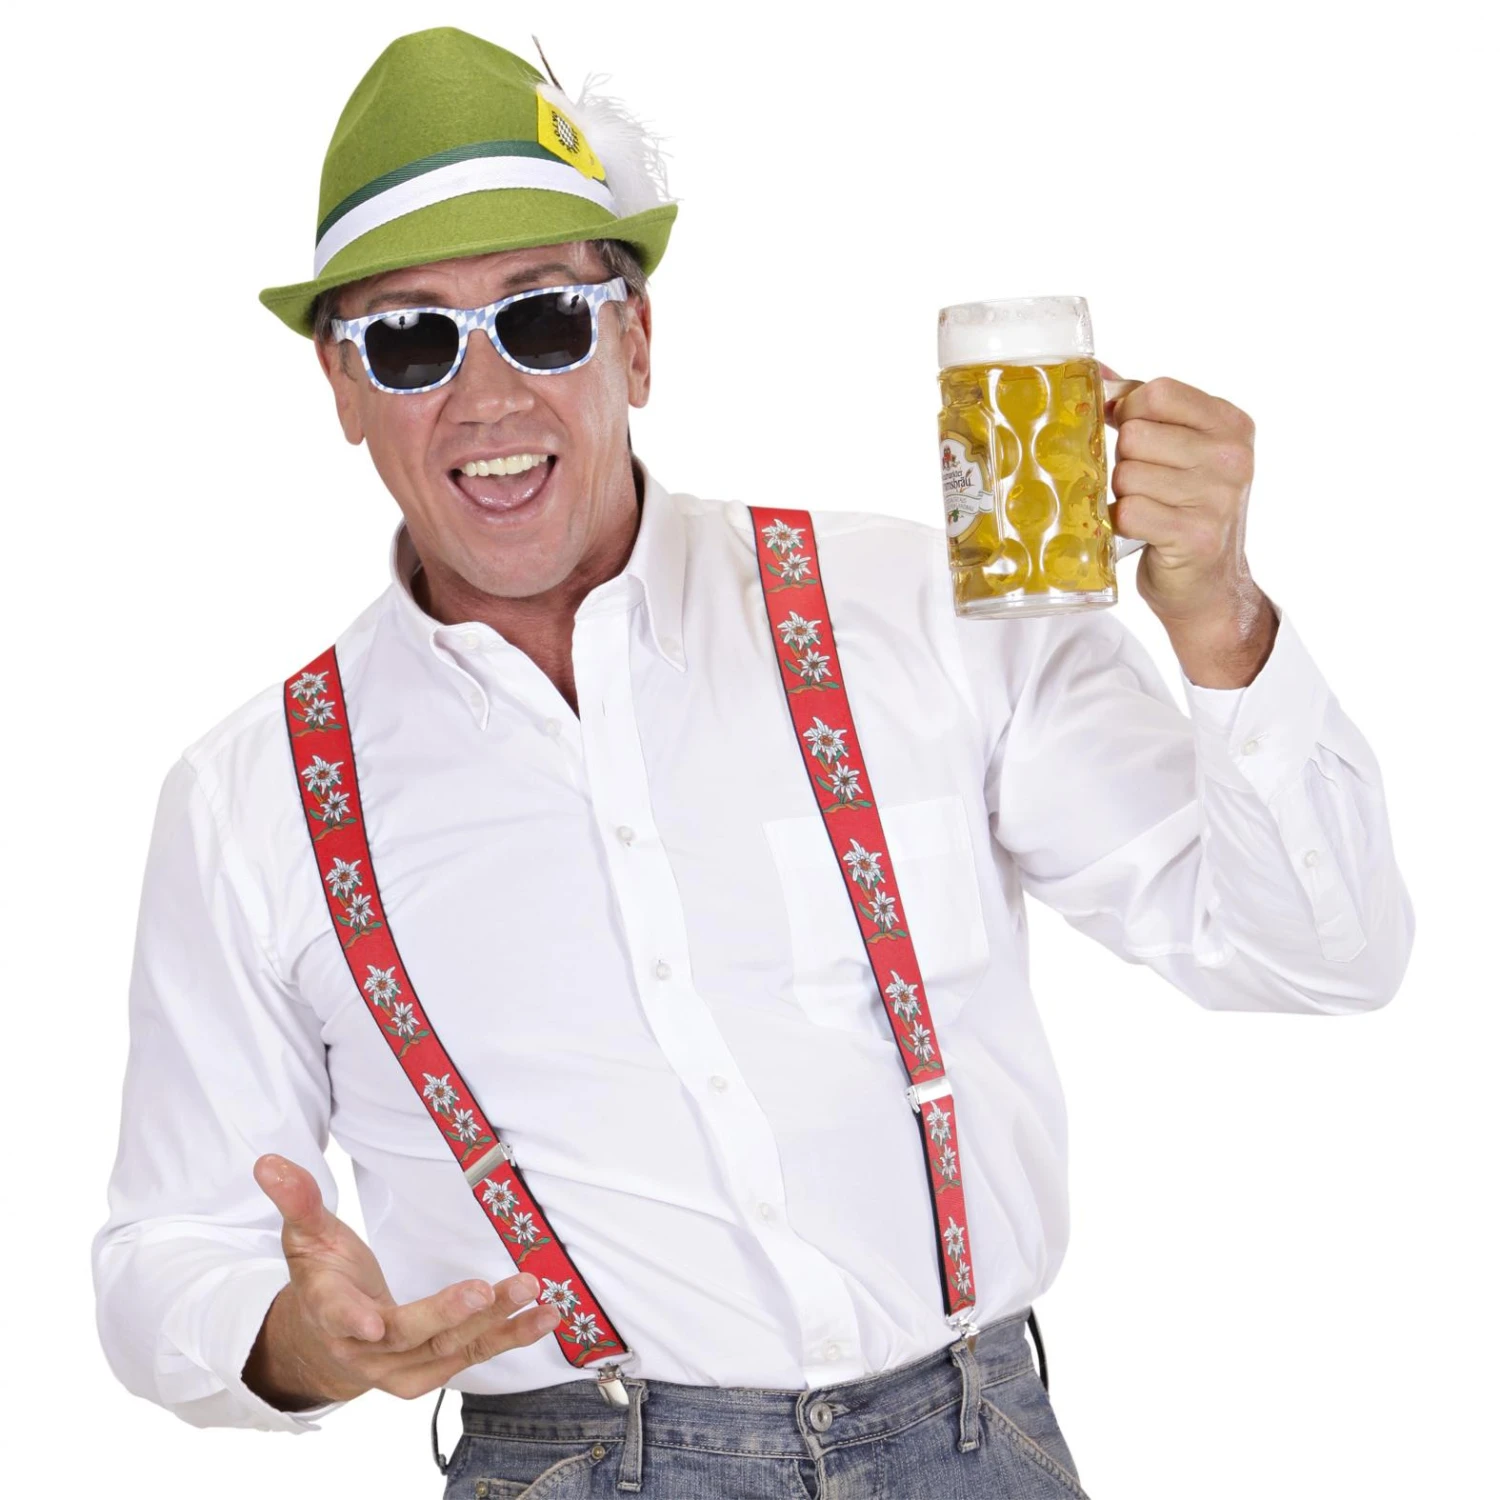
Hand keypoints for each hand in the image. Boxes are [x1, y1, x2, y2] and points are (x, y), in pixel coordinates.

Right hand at [243, 1153, 560, 1408]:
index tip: (371, 1321)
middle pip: (407, 1336)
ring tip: (529, 1290)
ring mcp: (403, 1365)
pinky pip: (476, 1353)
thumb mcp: (306, 1237)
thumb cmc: (324, 1279)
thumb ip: (297, 1201)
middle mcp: (367, 1348)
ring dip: (493, 1322)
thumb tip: (268, 1162)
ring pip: (449, 1348)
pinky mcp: (437, 1367)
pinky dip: (512, 1336)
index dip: (353, 1320)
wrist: (329, 1342)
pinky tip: (544, 1314)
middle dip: (446, 1314)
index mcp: (329, 1311)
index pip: (339, 1316)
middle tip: (482, 1288)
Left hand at [1102, 366, 1276, 686]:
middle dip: (1125, 459)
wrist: (1211, 587)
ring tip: (1148, 509)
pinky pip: (1128, 511)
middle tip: (1145, 484)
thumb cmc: (1186, 509)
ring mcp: (1216, 497)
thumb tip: (1095, 370)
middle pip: (1135, 433)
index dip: (1126, 410)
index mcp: (1231, 424)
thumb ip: (1141, 404)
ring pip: (1127, 472)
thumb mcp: (1181, 448)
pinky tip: (1140, 531)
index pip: (1156, 391)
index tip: (1124, 430)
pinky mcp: (1194, 536)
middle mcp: (1231, 457)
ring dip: (1123, 494)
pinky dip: (1121, 523)